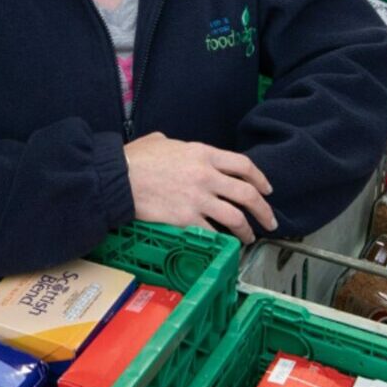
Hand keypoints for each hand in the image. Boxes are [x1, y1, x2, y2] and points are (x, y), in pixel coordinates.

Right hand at [124, 133, 276, 241]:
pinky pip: (213, 233)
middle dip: (263, 210)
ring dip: (247, 230)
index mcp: (203, 154)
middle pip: (247, 193)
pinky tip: (224, 245)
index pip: (243, 165)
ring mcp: (198, 199)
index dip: (260, 178)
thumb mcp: (160, 141)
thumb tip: (173, 146)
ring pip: (236, 217)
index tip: (266, 189)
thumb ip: (176, 145)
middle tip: (269, 221)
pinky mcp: (186, 219)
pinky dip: (222, 241)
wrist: (117, 179)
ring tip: (249, 238)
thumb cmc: (134, 159)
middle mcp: (206, 175)